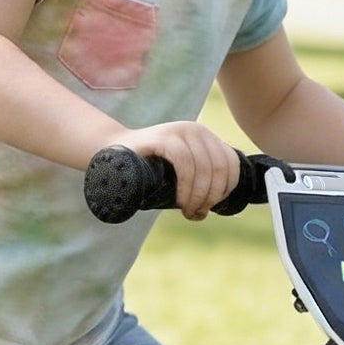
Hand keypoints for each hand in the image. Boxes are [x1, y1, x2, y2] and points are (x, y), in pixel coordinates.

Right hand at [119, 122, 241, 219]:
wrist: (112, 153)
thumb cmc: (148, 170)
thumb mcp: (181, 173)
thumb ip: (200, 182)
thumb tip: (217, 208)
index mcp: (206, 138)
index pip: (231, 163)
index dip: (226, 190)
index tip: (209, 208)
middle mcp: (197, 130)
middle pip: (220, 168)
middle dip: (210, 197)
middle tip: (195, 214)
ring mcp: (181, 131)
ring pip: (205, 168)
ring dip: (198, 197)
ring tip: (187, 211)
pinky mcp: (164, 137)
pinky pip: (185, 164)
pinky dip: (187, 187)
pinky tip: (180, 200)